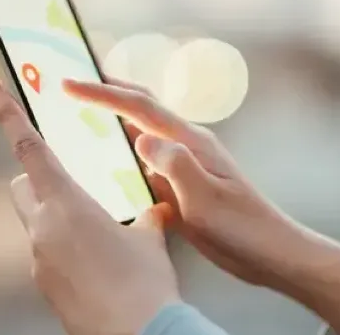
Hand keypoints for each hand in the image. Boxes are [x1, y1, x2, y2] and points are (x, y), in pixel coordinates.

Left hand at [0, 83, 179, 334]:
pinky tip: (98, 264)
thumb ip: (144, 215)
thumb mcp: (151, 237)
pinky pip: (47, 253)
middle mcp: (43, 230)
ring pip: (36, 223)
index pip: (30, 148)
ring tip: (100, 234)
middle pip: (23, 188)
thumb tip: (153, 208)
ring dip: (57, 217)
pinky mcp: (45, 285)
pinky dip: (66, 249)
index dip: (9, 115)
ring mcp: (40, 260)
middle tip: (74, 185)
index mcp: (67, 204)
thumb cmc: (146, 282)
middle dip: (40, 180)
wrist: (139, 334)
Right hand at [63, 77, 339, 331]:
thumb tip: (142, 137)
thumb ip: (175, 165)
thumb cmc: (243, 228)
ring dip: (114, 122)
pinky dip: (125, 155)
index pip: (140, 108)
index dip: (102, 94)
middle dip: (106, 93)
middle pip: (142, 109)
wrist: (272, 253)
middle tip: (70, 86)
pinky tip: (109, 167)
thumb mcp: (204, 199)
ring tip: (80, 118)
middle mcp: (188, 147)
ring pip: (143, 135)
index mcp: (192, 143)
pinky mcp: (185, 187)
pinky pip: (148, 163)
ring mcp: (187, 166)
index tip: (68, 85)